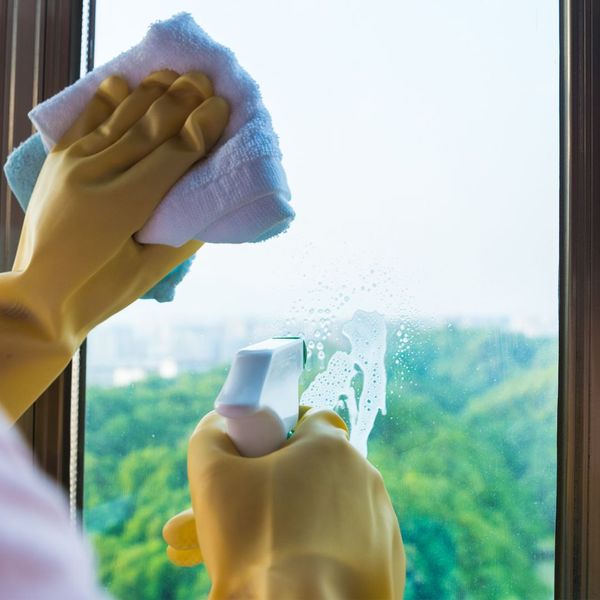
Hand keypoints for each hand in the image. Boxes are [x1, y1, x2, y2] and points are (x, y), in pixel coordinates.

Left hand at [0, 70, 229, 420]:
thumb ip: (185, 232)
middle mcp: (97, 175)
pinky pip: (86, 120)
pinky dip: (107, 99)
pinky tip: (125, 82)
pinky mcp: (59, 161)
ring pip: (122, 116)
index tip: (223, 107)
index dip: (201, 127)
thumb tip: (210, 203)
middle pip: (151, 125)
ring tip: (177, 75)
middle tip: (209, 81)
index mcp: (126, 206)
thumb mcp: (153, 269)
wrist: (42, 294)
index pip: (174, 153)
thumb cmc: (105, 290)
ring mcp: (74, 163)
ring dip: (152, 91)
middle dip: (183, 99)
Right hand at [163, 408, 405, 598]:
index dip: (277, 432)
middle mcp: (365, 476)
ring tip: (257, 549)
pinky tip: (290, 569)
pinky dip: (322, 550)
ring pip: (329, 507)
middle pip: (314, 467)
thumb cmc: (254, 543)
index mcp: (331, 446)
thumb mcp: (211, 476)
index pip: (307, 417)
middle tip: (243, 514)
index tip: (254, 458)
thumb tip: (220, 422)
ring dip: (298, 518)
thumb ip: (212, 434)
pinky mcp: (386, 560)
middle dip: (278, 484)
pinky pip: (348, 542)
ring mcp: (381, 520)